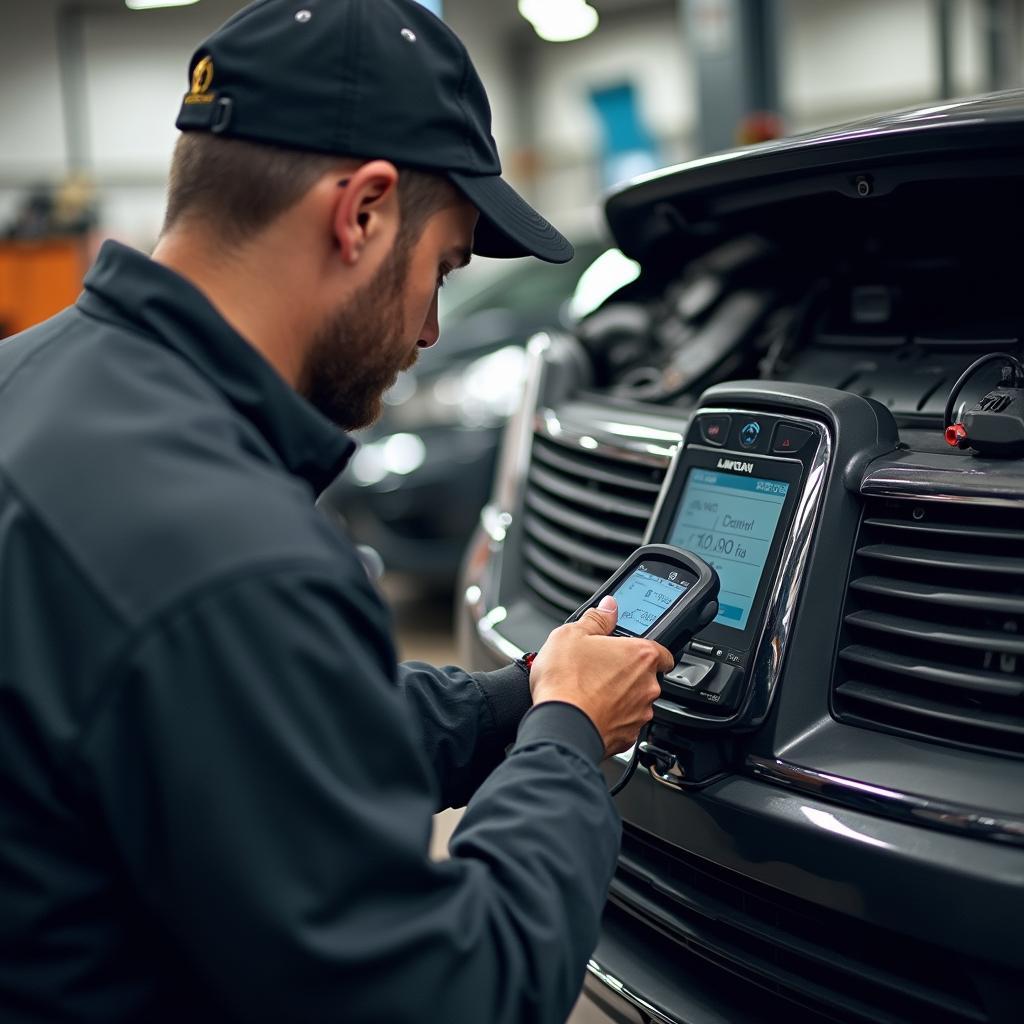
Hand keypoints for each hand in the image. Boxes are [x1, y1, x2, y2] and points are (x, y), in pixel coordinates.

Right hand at [529, 596, 673, 756]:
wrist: (559, 725)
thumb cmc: (566, 681)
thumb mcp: (572, 634)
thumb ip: (597, 619)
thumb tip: (609, 607)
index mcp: (641, 655)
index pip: (662, 651)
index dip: (644, 651)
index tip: (628, 652)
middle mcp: (648, 686)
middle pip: (646, 677)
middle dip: (626, 674)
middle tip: (599, 670)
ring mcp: (639, 714)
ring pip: (635, 702)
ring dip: (619, 698)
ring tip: (589, 692)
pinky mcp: (627, 739)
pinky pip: (623, 725)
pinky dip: (611, 719)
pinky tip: (590, 712)